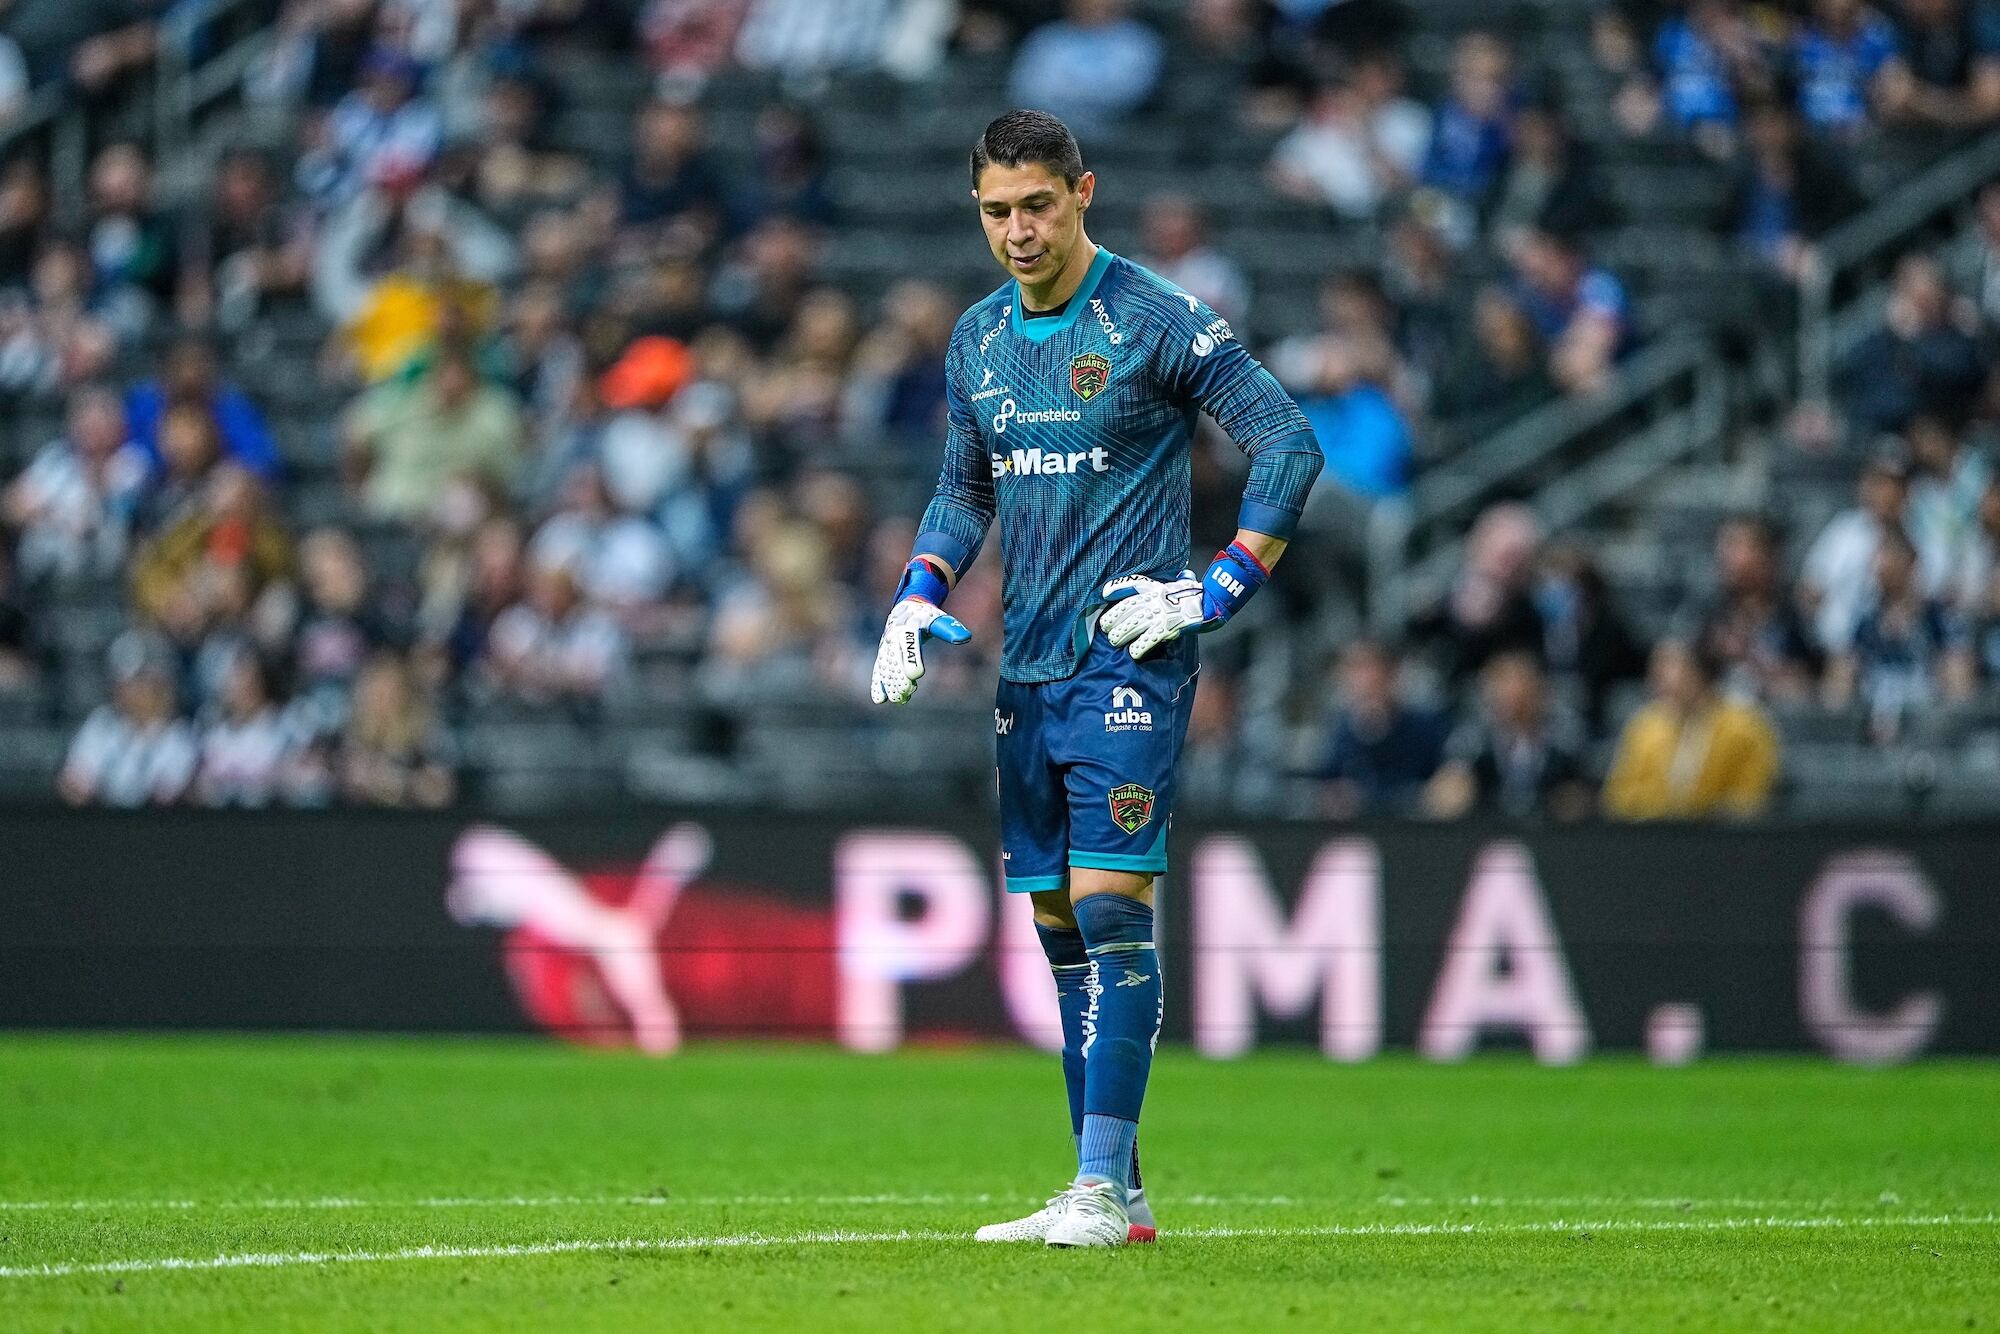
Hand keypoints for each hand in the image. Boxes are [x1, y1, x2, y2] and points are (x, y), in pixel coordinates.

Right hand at [870, 598, 970, 703]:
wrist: (906, 608)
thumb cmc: (927, 615)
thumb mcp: (938, 619)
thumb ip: (950, 628)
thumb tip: (965, 637)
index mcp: (907, 627)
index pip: (908, 645)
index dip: (911, 660)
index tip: (917, 675)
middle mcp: (893, 637)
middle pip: (894, 659)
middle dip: (899, 676)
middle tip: (908, 691)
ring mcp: (886, 647)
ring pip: (885, 668)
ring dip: (890, 684)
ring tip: (900, 699)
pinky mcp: (883, 655)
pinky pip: (878, 670)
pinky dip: (877, 684)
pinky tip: (880, 699)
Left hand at [1100, 542, 1270, 660]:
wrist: (1213, 602)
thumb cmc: (1197, 594)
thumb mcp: (1181, 583)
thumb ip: (1171, 581)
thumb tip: (1180, 576)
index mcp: (1157, 588)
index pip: (1133, 585)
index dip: (1117, 589)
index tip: (1104, 594)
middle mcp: (1156, 600)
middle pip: (1128, 609)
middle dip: (1114, 619)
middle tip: (1105, 628)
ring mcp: (1162, 614)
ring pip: (1135, 624)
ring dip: (1122, 634)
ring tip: (1114, 641)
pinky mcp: (1169, 628)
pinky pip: (1151, 639)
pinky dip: (1140, 647)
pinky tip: (1132, 653)